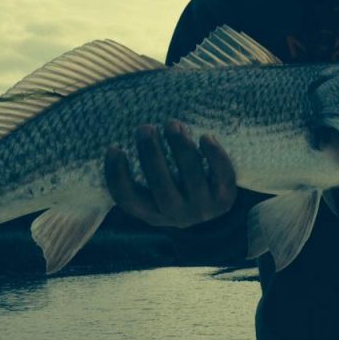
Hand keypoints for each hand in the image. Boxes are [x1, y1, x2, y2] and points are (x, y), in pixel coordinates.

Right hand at [104, 119, 237, 227]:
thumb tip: (132, 131)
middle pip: (161, 187)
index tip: (114, 148)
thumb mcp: (155, 186)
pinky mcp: (225, 199)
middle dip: (152, 156)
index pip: (128, 200)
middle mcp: (176, 215)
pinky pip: (222, 177)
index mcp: (150, 212)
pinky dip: (215, 157)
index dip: (118, 177)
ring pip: (192, 179)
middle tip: (144, 128)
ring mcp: (202, 209)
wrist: (212, 206)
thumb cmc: (175, 186)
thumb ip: (144, 167)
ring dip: (181, 149)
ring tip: (172, 124)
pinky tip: (205, 137)